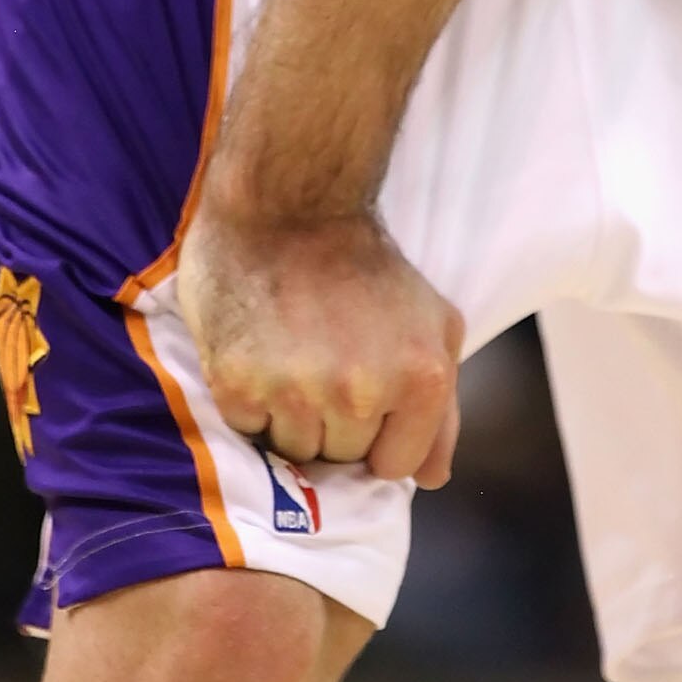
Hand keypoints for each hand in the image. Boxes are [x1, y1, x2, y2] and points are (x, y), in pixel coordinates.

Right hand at [177, 206, 464, 487]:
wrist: (289, 203)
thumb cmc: (368, 266)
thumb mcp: (435, 324)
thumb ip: (442, 408)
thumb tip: (432, 478)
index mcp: (420, 378)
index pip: (394, 467)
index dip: (378, 437)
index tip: (366, 398)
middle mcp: (362, 391)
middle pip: (341, 459)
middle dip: (335, 424)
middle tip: (324, 364)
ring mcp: (298, 390)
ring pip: (293, 451)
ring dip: (292, 416)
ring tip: (292, 357)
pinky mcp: (239, 383)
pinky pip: (247, 429)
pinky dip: (251, 401)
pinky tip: (262, 353)